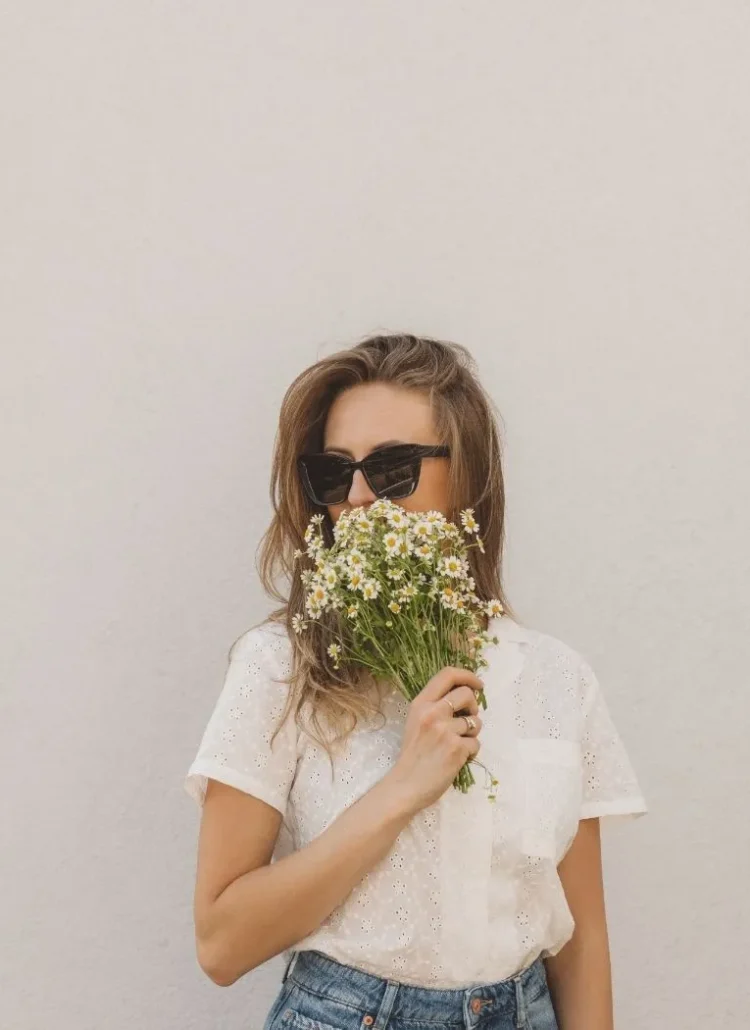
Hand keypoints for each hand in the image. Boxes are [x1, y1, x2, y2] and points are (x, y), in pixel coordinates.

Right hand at [387, 665, 483, 814]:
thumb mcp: (415, 721)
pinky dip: (471, 751)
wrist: (406, 785)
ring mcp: (445, 731)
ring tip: (458, 743)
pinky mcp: (457, 749)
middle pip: (467, 694)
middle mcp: (433, 713)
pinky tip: (458, 758)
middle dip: (474, 706)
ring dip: (472, 733)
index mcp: (421, 703)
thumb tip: (466, 695)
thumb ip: (435, 706)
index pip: (448, 674)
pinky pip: (476, 743)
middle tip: (468, 718)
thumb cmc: (413, 754)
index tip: (478, 684)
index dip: (468, 676)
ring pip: (475, 722)